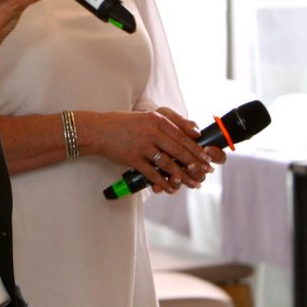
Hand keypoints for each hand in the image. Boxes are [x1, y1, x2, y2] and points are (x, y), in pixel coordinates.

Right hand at [81, 108, 213, 193]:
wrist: (98, 130)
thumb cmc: (123, 124)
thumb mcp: (146, 118)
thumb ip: (167, 124)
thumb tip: (192, 133)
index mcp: (157, 120)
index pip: (182, 136)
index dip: (197, 149)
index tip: (207, 158)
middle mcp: (151, 131)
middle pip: (179, 150)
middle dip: (194, 164)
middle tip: (205, 172)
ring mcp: (142, 145)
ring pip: (168, 164)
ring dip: (181, 176)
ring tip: (191, 183)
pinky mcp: (132, 158)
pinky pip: (152, 173)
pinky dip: (162, 182)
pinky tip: (170, 188)